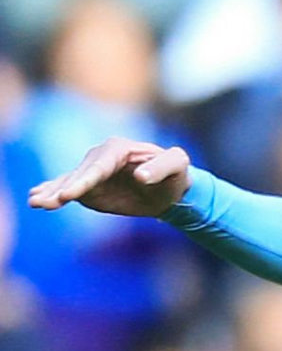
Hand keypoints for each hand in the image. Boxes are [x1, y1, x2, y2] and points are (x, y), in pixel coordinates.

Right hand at [26, 138, 192, 217]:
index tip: (68, 195)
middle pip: (79, 174)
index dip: (83, 181)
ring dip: (51, 192)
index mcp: (120, 148)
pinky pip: (67, 188)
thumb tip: (140, 175)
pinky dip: (52, 192)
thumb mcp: (178, 165)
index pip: (99, 166)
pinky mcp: (88, 186)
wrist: (170, 190)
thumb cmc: (175, 174)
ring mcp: (92, 171)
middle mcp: (101, 156)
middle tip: (46, 203)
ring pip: (69, 181)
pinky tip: (36, 198)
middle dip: (63, 188)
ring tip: (35, 202)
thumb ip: (163, 167)